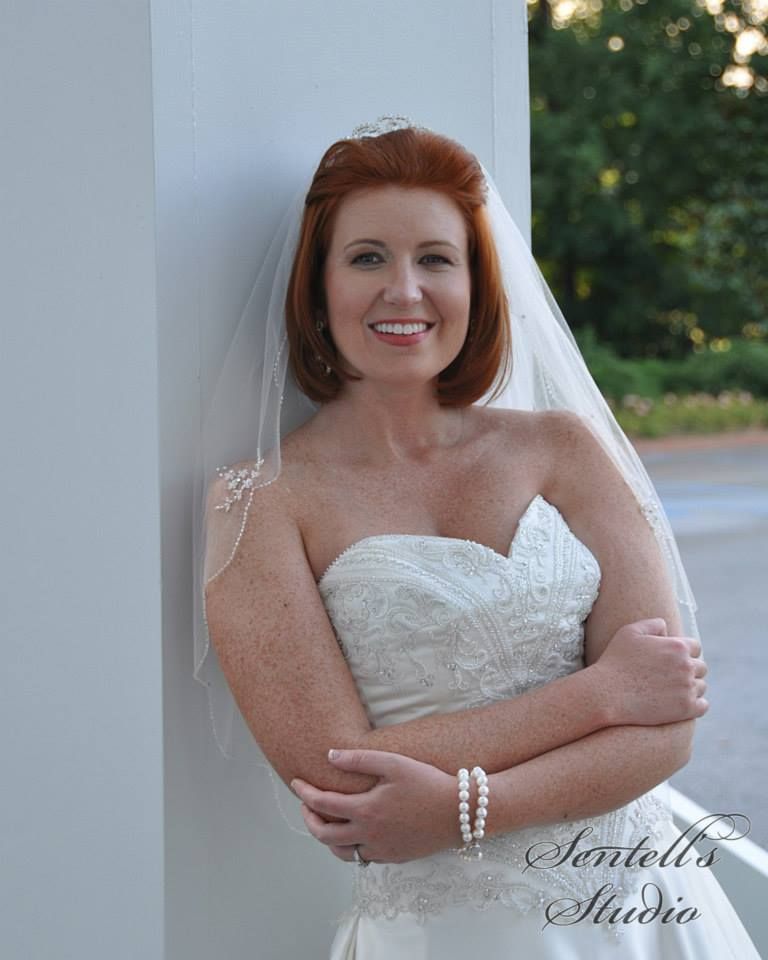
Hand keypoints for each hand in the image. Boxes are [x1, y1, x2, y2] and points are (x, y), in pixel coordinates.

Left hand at [291, 749, 456, 864]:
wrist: (460, 812)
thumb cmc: (428, 782)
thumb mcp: (394, 763)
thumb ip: (359, 759)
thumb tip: (329, 756)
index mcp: (366, 811)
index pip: (323, 804)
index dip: (305, 793)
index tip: (297, 782)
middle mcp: (369, 835)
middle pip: (324, 835)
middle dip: (308, 819)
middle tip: (305, 805)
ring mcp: (382, 850)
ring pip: (341, 852)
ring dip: (327, 837)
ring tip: (325, 820)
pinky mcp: (394, 858)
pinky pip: (362, 857)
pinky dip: (349, 846)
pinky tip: (353, 831)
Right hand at [593, 618, 707, 725]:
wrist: (607, 693)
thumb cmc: (615, 661)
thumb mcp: (629, 632)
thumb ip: (652, 624)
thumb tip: (666, 628)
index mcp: (677, 646)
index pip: (695, 647)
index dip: (685, 652)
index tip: (673, 660)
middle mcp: (686, 666)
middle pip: (701, 667)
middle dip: (689, 670)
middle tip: (672, 677)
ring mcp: (688, 688)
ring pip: (701, 686)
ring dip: (691, 688)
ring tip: (673, 691)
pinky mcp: (686, 709)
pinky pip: (703, 705)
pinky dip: (695, 704)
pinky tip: (681, 704)